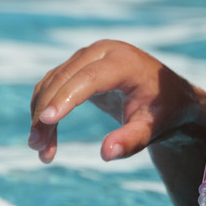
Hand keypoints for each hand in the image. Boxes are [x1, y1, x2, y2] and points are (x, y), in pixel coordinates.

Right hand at [29, 39, 205, 163]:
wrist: (168, 96)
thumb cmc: (163, 111)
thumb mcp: (152, 128)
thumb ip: (132, 140)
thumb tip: (106, 153)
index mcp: (125, 62)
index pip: (90, 78)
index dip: (66, 98)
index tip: (46, 120)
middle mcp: (103, 52)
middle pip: (64, 79)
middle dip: (46, 113)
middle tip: (37, 147)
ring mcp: (88, 55)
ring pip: (53, 82)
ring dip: (40, 114)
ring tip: (40, 149)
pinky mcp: (79, 65)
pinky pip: (53, 84)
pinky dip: (44, 108)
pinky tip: (45, 137)